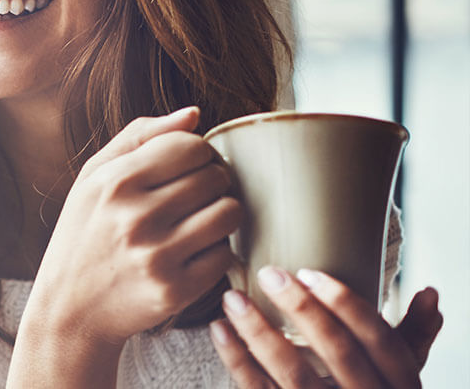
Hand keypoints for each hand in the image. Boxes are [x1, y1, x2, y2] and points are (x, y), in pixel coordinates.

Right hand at [25, 105, 242, 342]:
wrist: (70, 308)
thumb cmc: (84, 235)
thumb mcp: (92, 179)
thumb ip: (138, 138)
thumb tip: (193, 114)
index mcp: (115, 182)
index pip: (191, 145)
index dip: (198, 153)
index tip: (188, 168)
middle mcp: (136, 217)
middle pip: (215, 177)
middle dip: (212, 182)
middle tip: (194, 197)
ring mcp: (157, 255)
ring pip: (229, 213)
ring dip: (222, 214)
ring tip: (199, 221)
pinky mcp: (175, 289)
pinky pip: (225, 254)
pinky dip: (215, 251)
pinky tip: (192, 252)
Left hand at [212, 266, 443, 387]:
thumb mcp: (401, 377)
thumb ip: (412, 337)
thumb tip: (429, 293)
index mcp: (399, 386)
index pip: (381, 342)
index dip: (348, 306)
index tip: (311, 273)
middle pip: (338, 353)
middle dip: (303, 310)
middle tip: (270, 274)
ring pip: (293, 374)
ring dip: (259, 333)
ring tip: (233, 299)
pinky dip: (236, 360)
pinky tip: (220, 330)